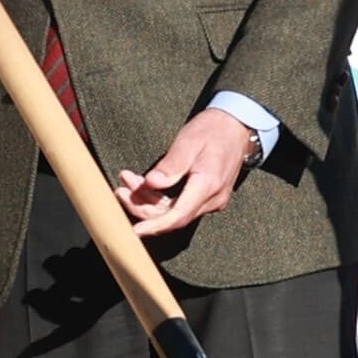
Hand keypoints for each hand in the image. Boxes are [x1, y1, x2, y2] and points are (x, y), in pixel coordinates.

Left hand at [115, 108, 256, 238]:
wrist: (236, 127)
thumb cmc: (212, 130)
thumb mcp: (188, 142)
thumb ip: (170, 165)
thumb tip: (151, 183)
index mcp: (208, 184)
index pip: (179, 215)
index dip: (155, 226)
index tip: (135, 231)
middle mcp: (213, 199)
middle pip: (173, 217)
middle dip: (144, 207)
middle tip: (120, 191)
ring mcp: (212, 200)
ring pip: (175, 212)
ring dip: (149, 201)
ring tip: (128, 182)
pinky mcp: (207, 197)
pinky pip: (181, 205)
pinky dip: (160, 198)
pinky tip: (144, 185)